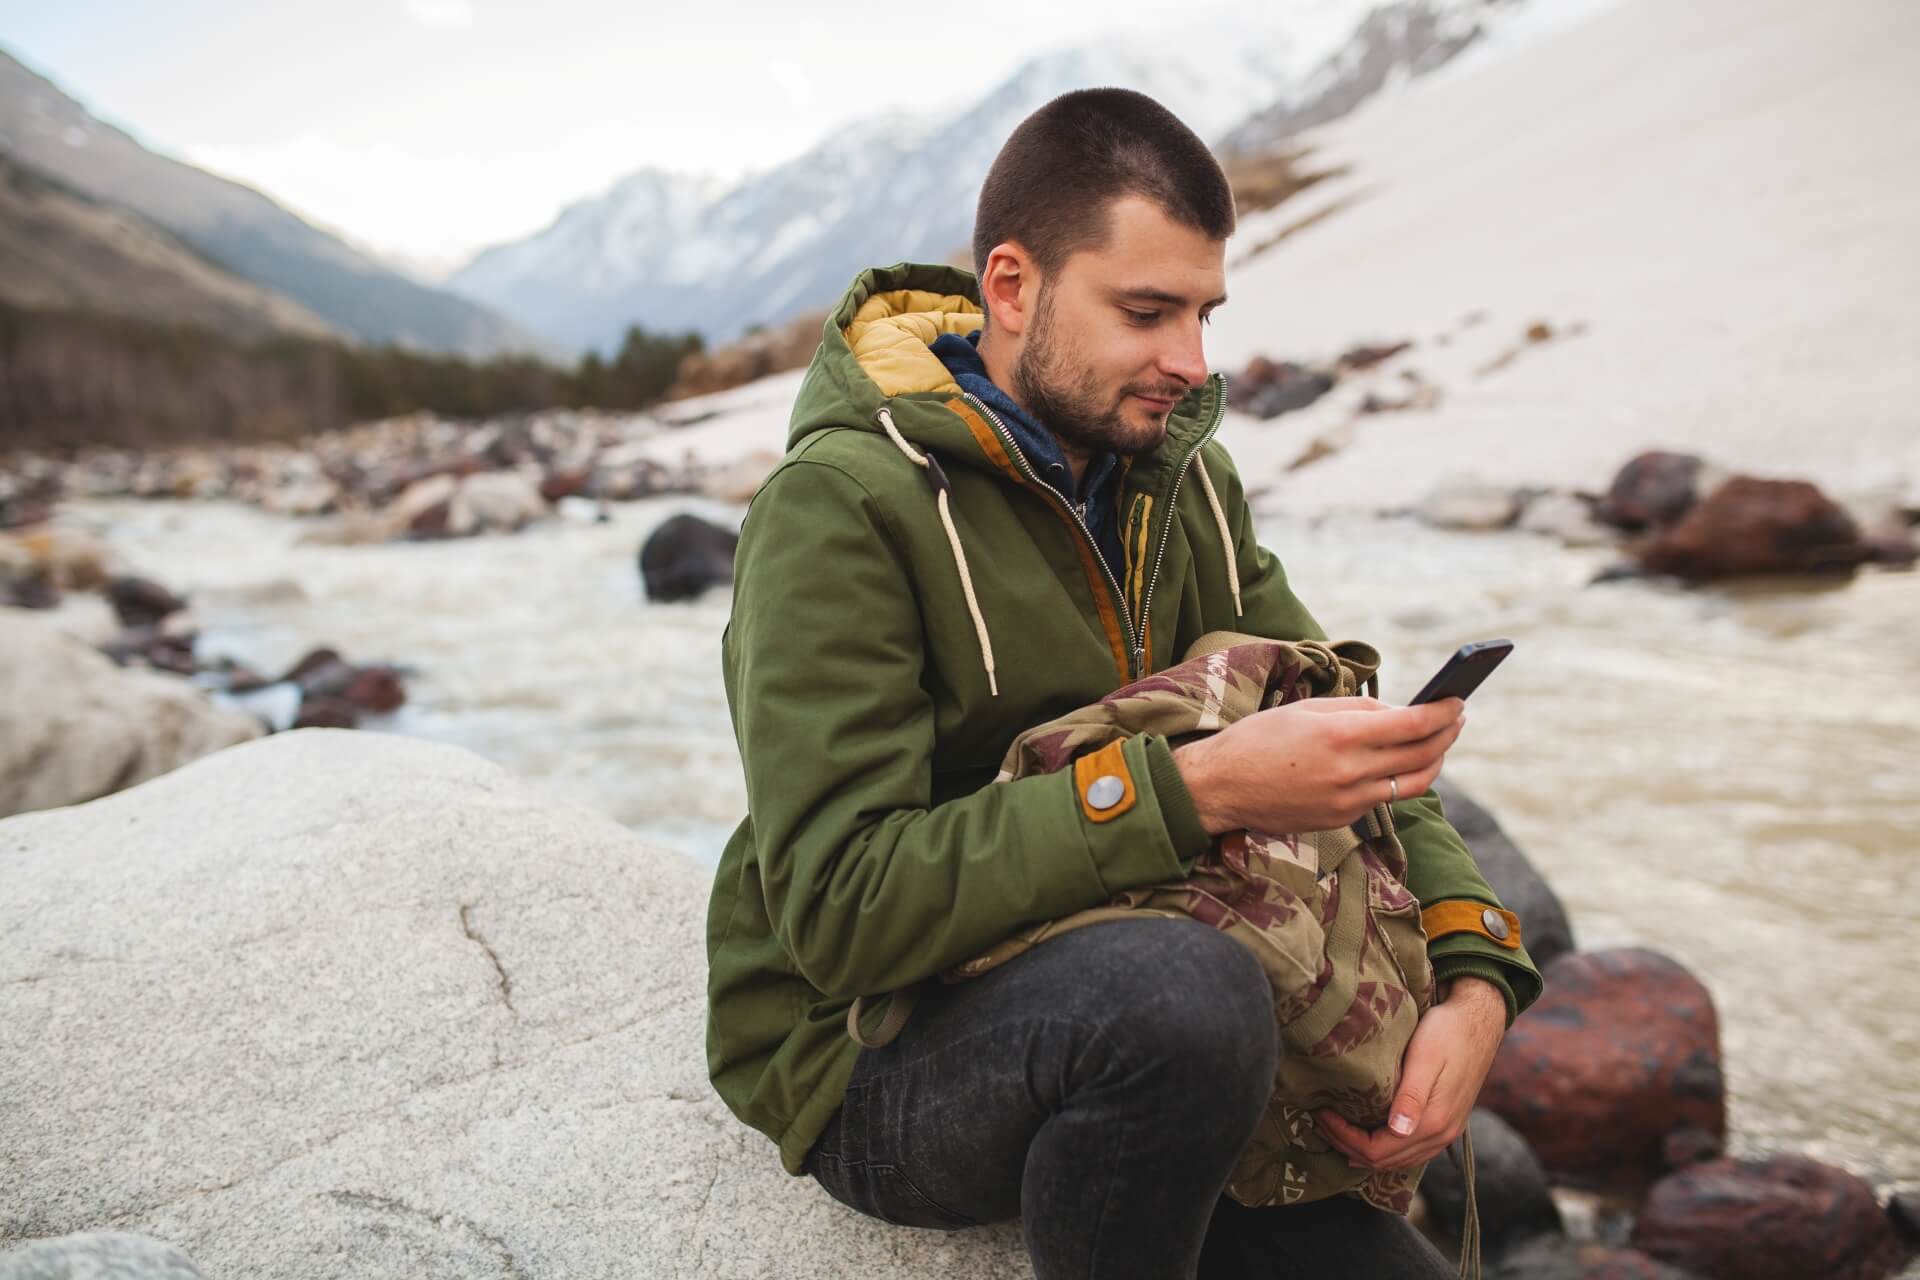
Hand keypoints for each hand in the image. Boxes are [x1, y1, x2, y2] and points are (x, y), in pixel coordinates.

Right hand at [1173, 695, 1464, 835]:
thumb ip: (1357, 710)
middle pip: (1423, 756)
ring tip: (1439, 743)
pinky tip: (1395, 762)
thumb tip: (1398, 714)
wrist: (1221, 788)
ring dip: (1433, 761)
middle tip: (1456, 718)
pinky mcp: (1342, 819)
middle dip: (1447, 734)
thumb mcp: (1307, 710)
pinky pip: (1382, 798)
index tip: (1457, 700)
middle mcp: (1350, 772)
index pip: (1413, 724)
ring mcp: (1349, 801)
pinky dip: (1395, 777)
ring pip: (1412, 783)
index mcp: (1341, 736)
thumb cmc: (1258, 739)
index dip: (1442, 712)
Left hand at [1315, 976, 1506, 1170]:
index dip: (1345, 1138)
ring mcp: (1445, 1133)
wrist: (1479, 1021)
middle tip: (1320, 1121)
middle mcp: (1441, 1136)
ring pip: (1397, 1161)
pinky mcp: (1446, 1124)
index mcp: (1433, 1122)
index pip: (1377, 1151)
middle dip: (1347, 1145)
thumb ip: (1412, 1097)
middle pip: (1384, 1162)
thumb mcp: (1426, 1056)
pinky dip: (1384, 1150)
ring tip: (1335, 1129)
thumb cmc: (1447, 1031)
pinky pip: (1410, 1152)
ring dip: (1363, 1151)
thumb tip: (1398, 1130)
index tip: (1322, 1114)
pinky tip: (1367, 1136)